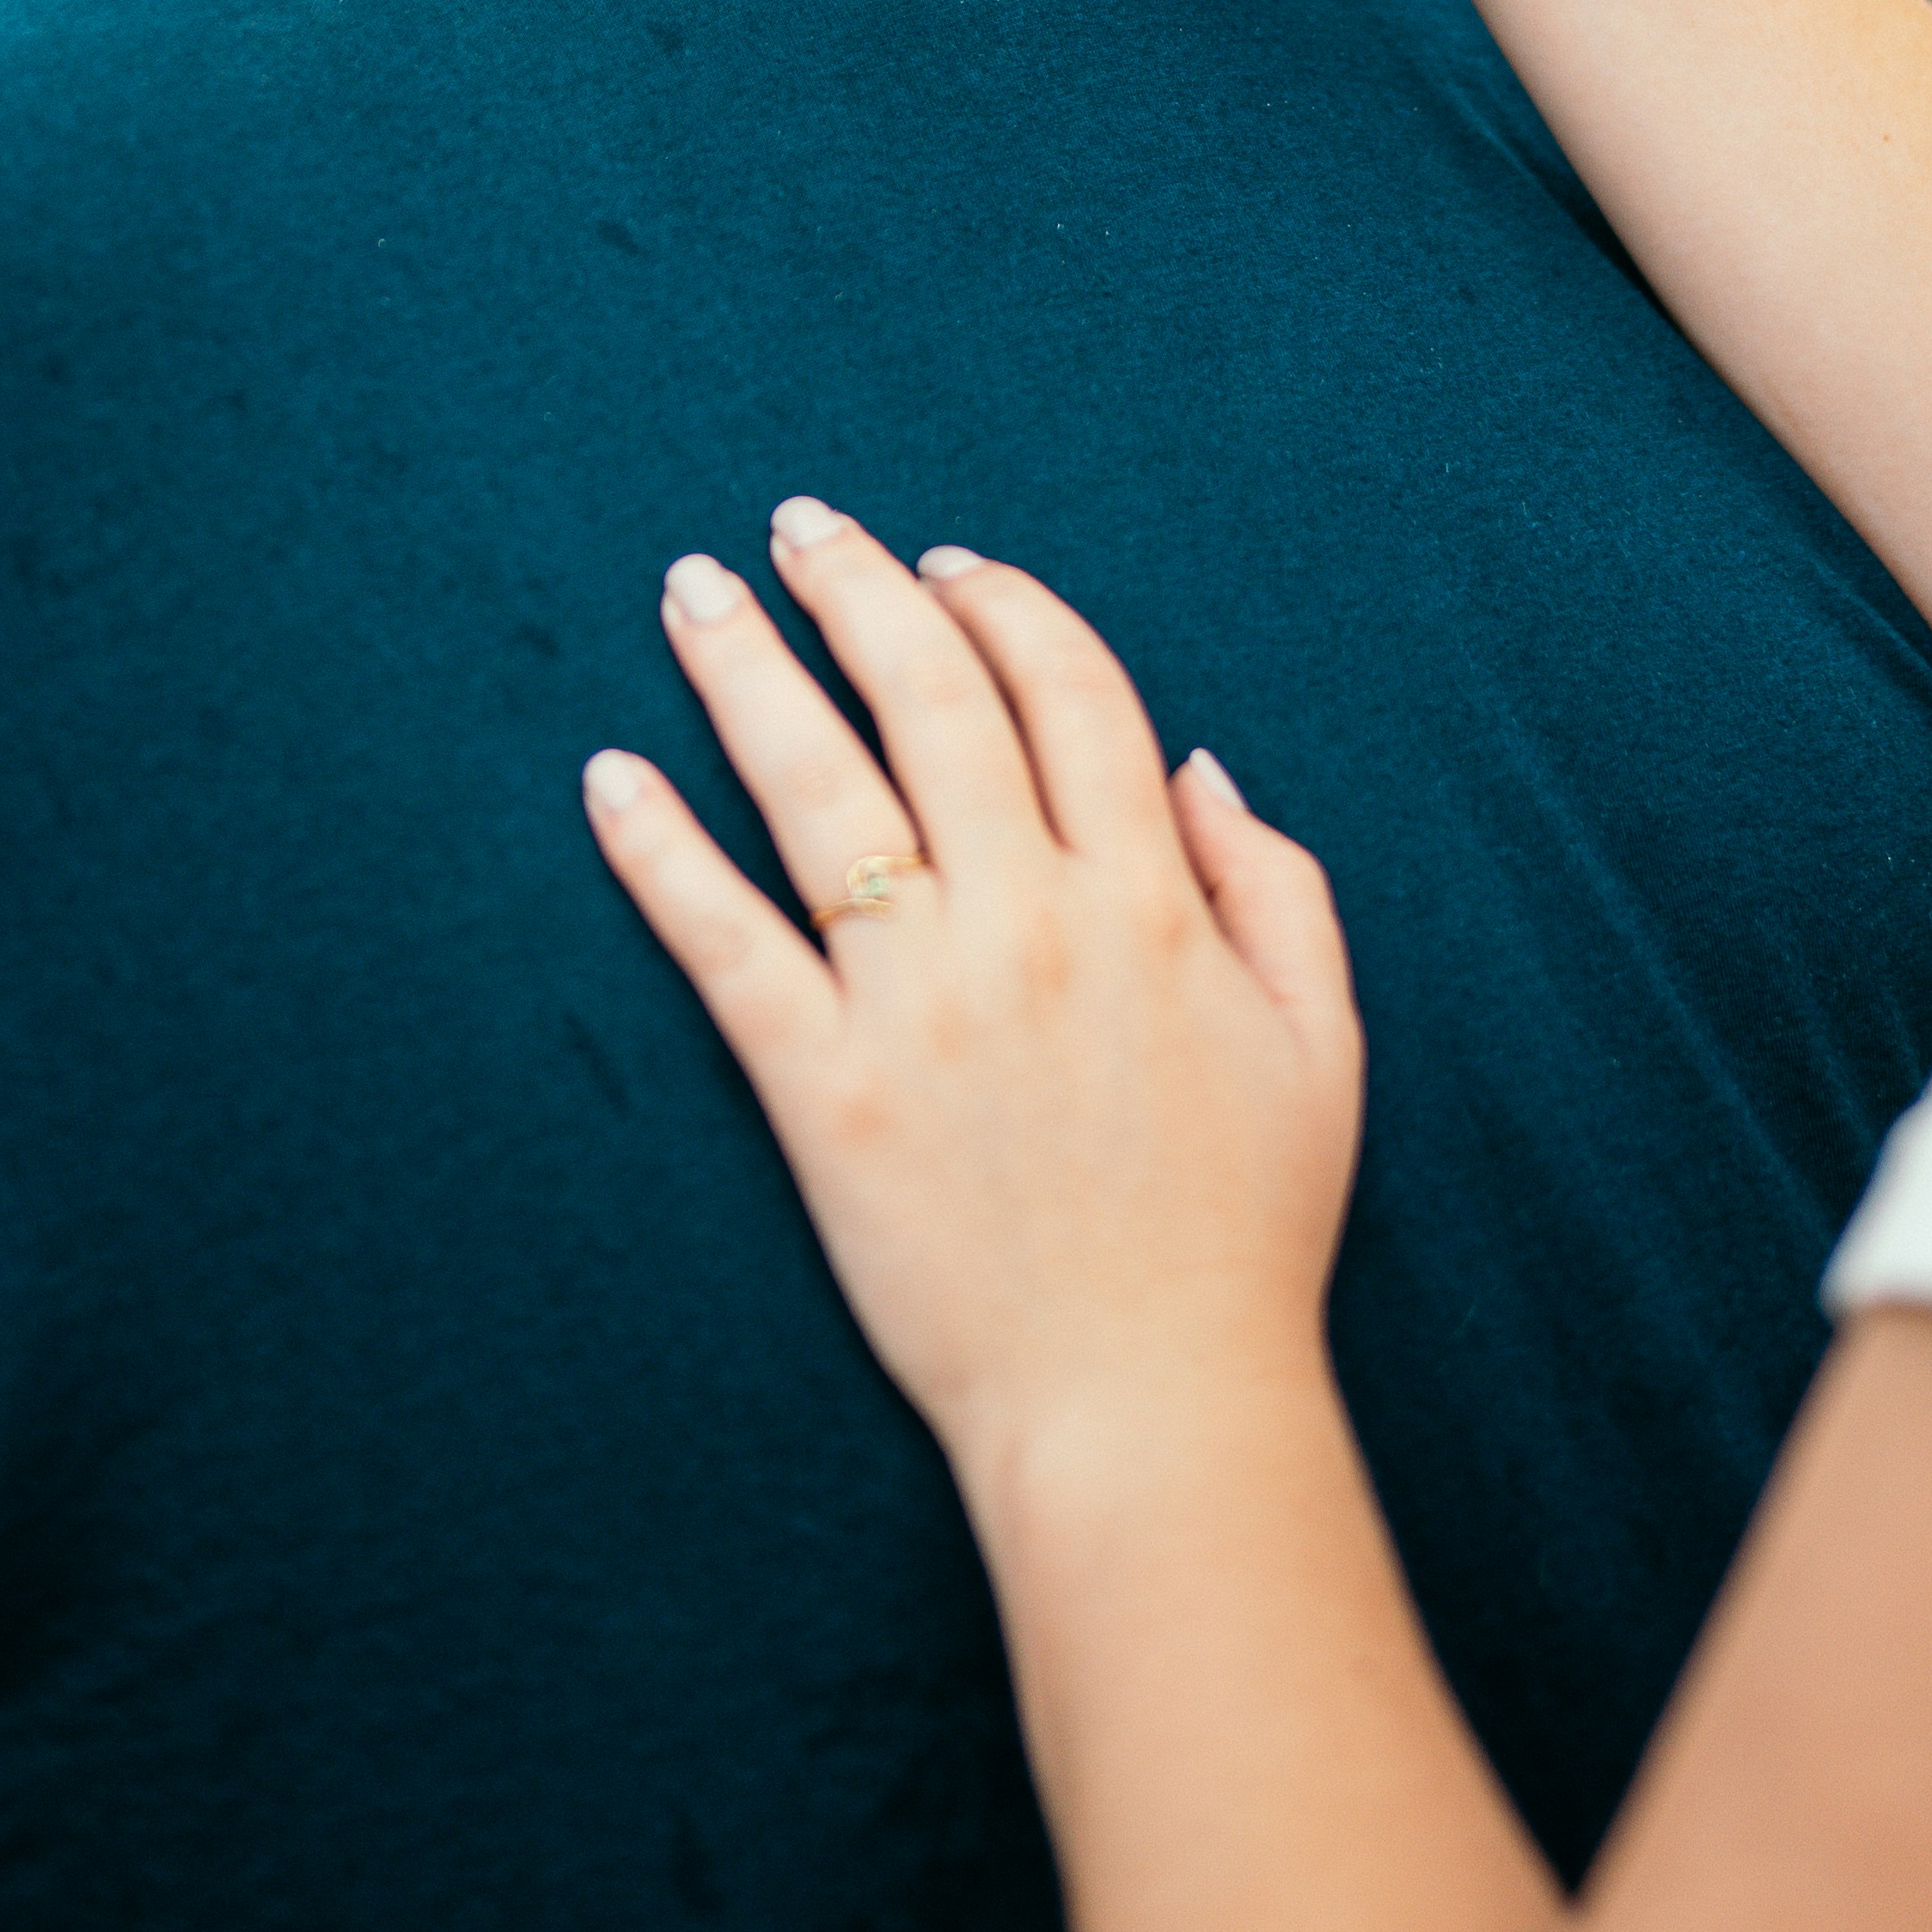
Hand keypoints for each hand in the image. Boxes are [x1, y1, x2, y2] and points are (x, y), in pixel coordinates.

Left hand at [583, 506, 1364, 1502]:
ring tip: (691, 591)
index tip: (945, 563)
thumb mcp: (1321, 1042)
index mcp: (1152, 902)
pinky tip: (610, 779)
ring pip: (817, 787)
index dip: (1002, 606)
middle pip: (932, 700)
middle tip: (796, 524)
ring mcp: (920, 1006)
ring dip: (746, 669)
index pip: (1067, 690)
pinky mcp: (826, 1095)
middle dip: (858, 588)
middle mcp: (1031, 924)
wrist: (1150, 1407)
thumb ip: (1277, 883)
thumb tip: (1191, 759)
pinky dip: (659, 853)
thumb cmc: (1244, 1236)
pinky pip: (725, 946)